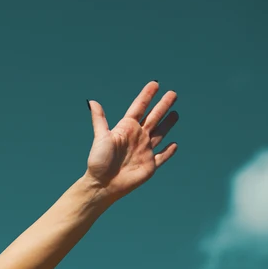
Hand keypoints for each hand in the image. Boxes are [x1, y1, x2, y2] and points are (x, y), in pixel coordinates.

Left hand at [84, 81, 178, 202]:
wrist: (102, 184)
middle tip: (173, 93)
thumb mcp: (100, 138)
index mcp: (126, 128)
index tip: (155, 84)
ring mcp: (144, 151)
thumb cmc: (98, 161)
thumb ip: (99, 119)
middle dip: (163, 105)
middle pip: (154, 117)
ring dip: (168, 124)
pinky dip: (169, 152)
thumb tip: (92, 101)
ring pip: (160, 134)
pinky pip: (162, 157)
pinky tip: (174, 144)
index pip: (139, 108)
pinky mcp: (150, 165)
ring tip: (175, 113)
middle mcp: (137, 137)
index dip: (147, 96)